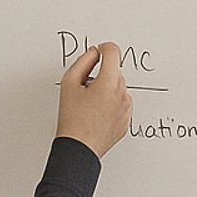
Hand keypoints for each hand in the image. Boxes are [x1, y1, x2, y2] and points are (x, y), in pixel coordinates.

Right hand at [56, 42, 131, 157]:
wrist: (79, 148)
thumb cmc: (72, 119)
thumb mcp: (69, 83)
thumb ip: (83, 62)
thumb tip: (93, 53)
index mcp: (108, 83)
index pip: (113, 52)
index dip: (104, 49)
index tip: (98, 53)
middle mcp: (122, 94)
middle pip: (115, 72)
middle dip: (102, 75)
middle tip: (85, 90)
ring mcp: (127, 108)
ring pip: (119, 88)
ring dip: (108, 90)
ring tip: (90, 105)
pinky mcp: (127, 120)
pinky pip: (121, 104)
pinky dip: (112, 104)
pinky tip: (97, 114)